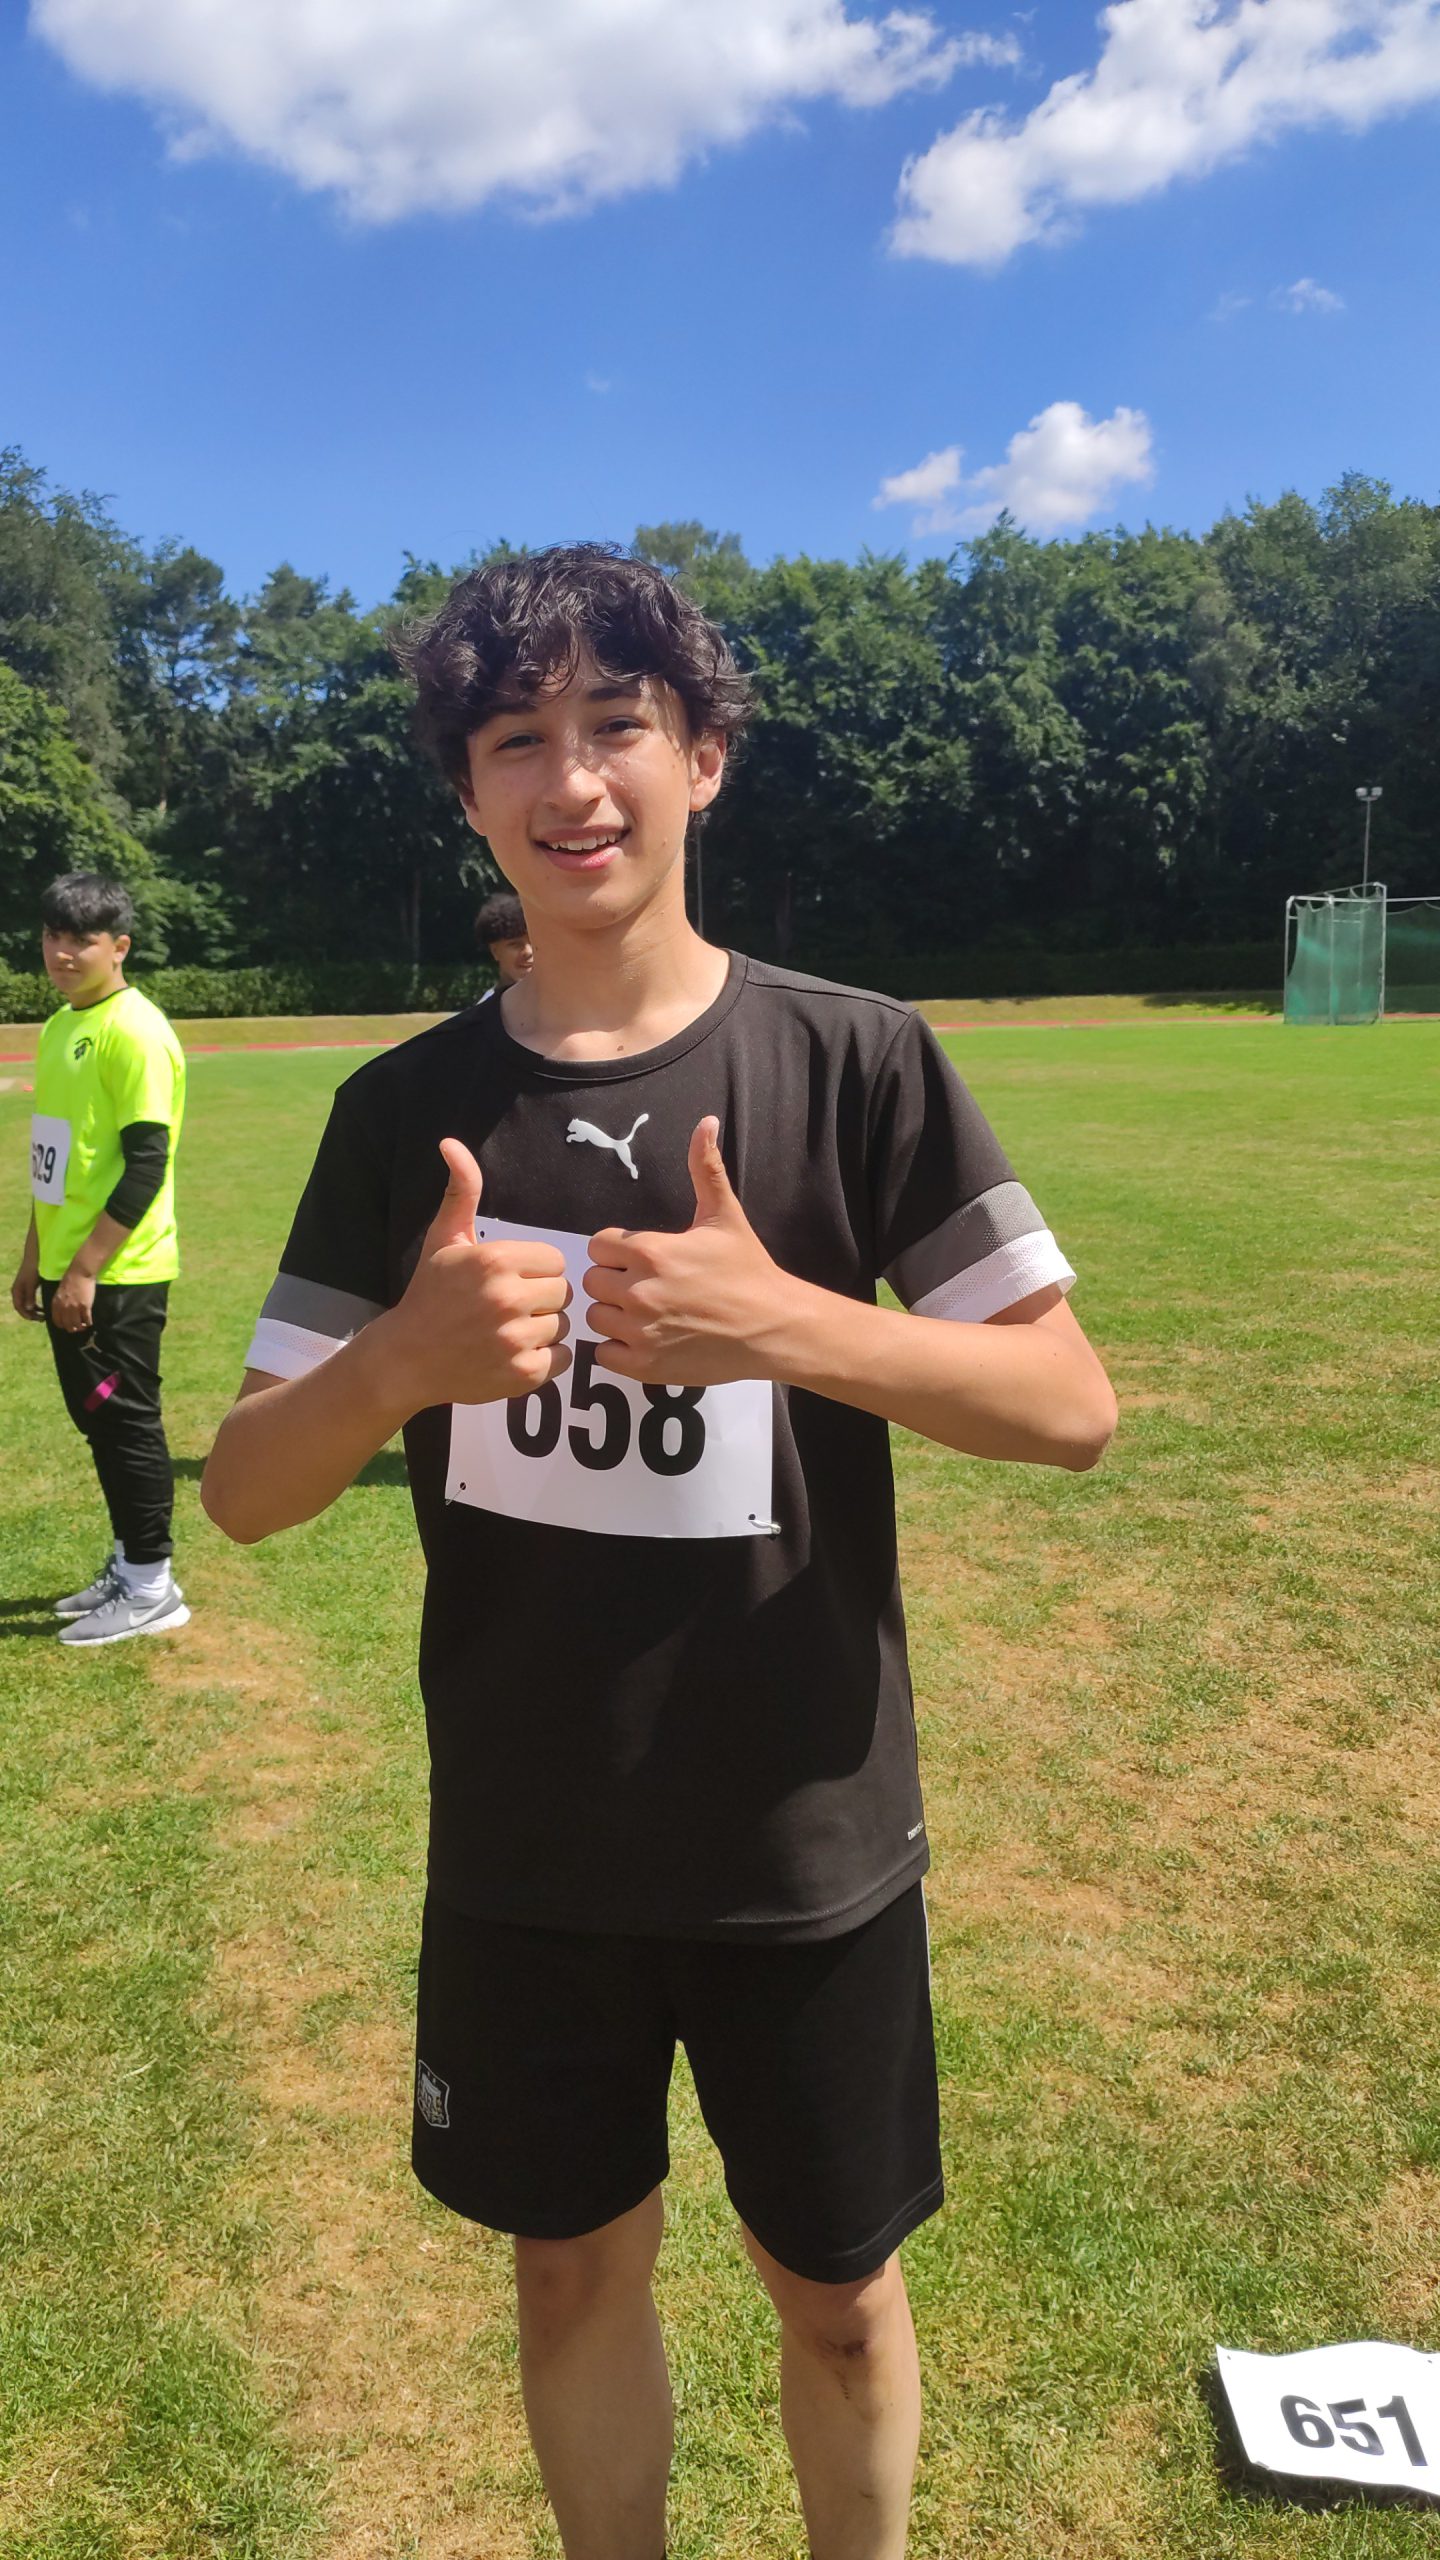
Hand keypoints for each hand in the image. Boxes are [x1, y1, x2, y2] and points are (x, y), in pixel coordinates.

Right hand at [10, 1255, 41, 1320]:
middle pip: (22, 1308)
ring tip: (44, 1315)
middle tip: (42, 1318)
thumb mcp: (31, 1284)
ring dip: (34, 1311)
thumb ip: (29, 1296)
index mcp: (16, 1291)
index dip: (27, 1315)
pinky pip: (30, 1300)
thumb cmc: (32, 1269)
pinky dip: (35, 1305)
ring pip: (26, 1305)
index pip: (19, 1308)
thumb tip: (28, 1309)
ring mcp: (23, 1290)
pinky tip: (43, 1308)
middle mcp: (18, 1292)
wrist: (34, 1257)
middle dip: (31, 1315)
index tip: (37, 1319)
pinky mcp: (28, 1288)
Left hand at [50, 1266, 94, 1333]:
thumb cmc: (70, 1280)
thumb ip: (59, 1303)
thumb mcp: (59, 1293)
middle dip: (72, 1329)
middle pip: (67, 1325)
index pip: (57, 1321)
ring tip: (84, 1326)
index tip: (67, 1325)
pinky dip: (89, 1323)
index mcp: (56, 1304)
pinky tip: (89, 1322)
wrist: (80, 1273)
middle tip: (77, 1328)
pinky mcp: (85, 1306)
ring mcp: (75, 1308)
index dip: (63, 1326)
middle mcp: (64, 1308)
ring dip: (81, 1327)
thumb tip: (63, 1313)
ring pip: (77, 1325)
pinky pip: (87, 1320)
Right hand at [379, 1139, 571, 1408]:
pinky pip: (563, 1359)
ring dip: (542, 1329)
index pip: (555, 1260)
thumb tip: (450, 1143)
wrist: (405, 1358)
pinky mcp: (522, 1375)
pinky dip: (544, 1359)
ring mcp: (515, 1340)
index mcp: (495, 1260)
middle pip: (563, 1292)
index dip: (535, 1270)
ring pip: (563, 1325)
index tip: (508, 1279)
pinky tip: (514, 1353)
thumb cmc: (430, 1294)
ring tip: (508, 1330)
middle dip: (540, 1298)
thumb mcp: (445, 1238)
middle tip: (508, 1307)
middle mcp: (507, 1299)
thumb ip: (461, 1190)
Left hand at [583, 1117, 805, 1385]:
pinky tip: (647, 1340)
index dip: (617, 1251)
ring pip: (596, 1318)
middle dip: (614, 1282)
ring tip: (646, 1314)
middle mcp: (639, 1291)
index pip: (597, 1246)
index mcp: (651, 1252)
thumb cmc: (747, 1270)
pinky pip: (603, 1354)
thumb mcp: (724, 1216)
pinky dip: (619, 1350)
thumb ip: (705, 1168)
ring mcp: (640, 1331)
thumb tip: (706, 1121)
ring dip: (614, 1316)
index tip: (642, 1259)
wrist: (773, 1326)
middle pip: (592, 1281)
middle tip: (645, 1287)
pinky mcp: (644, 1365)